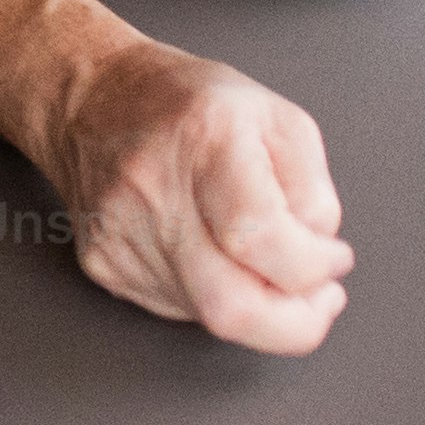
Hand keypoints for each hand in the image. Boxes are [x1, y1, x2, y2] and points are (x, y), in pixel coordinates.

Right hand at [0, 0, 349, 352]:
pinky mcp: (105, 267)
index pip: (261, 237)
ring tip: (268, 267)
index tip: (333, 259)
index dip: (312, 265)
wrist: (90, 99)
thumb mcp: (276, 117)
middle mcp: (154, 193)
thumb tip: (316, 253)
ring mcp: (122, 237)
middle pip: (231, 307)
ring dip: (258, 307)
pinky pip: (180, 310)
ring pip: (210, 316)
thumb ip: (311, 188)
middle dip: (294, 325)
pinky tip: (217, 258)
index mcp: (205, 140)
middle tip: (320, 302)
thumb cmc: (184, 102)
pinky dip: (216, 297)